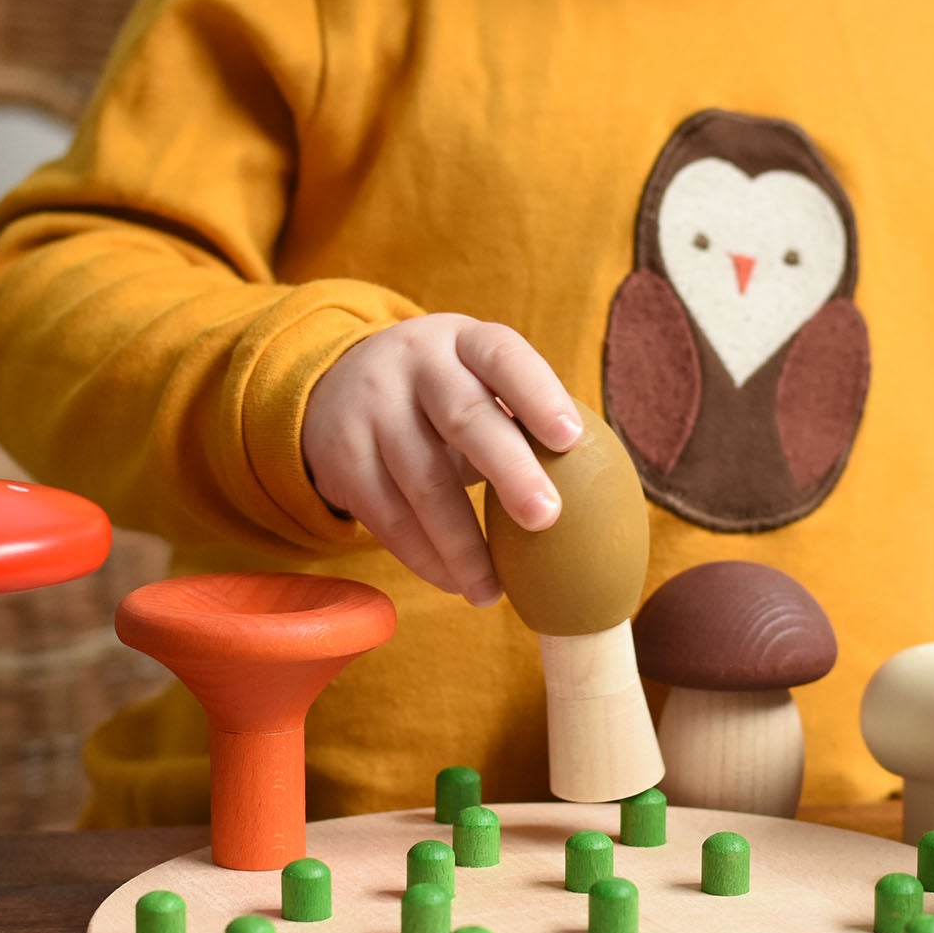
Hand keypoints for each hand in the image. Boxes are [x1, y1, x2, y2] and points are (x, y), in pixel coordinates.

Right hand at [302, 314, 581, 604]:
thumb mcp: (474, 379)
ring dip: (463, 545)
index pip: (504, 357)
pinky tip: (455, 583)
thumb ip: (522, 416)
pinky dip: (425, 558)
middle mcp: (415, 365)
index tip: (571, 440)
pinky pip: (388, 517)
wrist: (335, 387)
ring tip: (494, 591)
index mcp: (464, 341)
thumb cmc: (441, 395)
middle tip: (545, 519)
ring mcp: (372, 409)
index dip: (538, 395)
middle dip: (509, 471)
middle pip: (464, 418)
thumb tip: (598, 491)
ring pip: (423, 482)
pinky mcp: (344, 458)